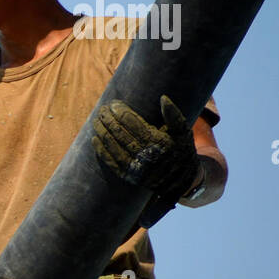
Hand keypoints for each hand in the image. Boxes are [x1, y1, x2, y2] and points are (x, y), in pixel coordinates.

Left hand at [92, 94, 198, 228]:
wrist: (182, 180)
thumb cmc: (182, 151)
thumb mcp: (183, 132)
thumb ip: (173, 115)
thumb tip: (163, 98)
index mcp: (157, 141)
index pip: (132, 122)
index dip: (120, 111)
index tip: (113, 103)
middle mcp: (145, 155)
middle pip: (119, 132)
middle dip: (108, 119)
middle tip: (101, 109)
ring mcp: (136, 167)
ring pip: (113, 146)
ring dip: (102, 132)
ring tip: (96, 120)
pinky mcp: (129, 176)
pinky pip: (111, 161)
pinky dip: (101, 150)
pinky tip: (95, 139)